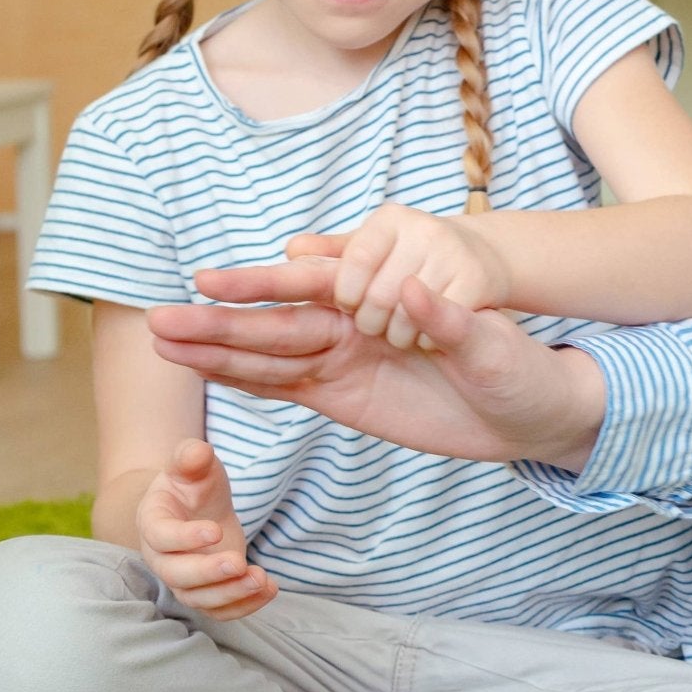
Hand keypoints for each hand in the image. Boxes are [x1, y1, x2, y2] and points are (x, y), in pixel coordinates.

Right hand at [136, 438, 277, 618]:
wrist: (196, 506)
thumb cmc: (192, 484)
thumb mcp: (193, 464)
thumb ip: (191, 457)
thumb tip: (197, 452)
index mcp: (153, 522)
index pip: (161, 537)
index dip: (185, 538)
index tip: (216, 531)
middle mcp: (162, 557)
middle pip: (177, 576)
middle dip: (208, 573)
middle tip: (238, 563)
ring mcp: (184, 579)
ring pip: (199, 599)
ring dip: (230, 594)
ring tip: (261, 579)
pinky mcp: (208, 591)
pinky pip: (220, 610)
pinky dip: (244, 606)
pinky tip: (269, 590)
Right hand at [147, 258, 604, 470]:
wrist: (535, 408)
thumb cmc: (521, 368)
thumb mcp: (493, 346)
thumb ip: (449, 324)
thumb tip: (409, 290)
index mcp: (385, 299)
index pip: (312, 287)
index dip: (260, 285)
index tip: (210, 283)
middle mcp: (355, 325)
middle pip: (274, 321)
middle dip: (216, 323)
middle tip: (156, 322)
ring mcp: (346, 360)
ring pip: (269, 354)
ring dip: (217, 352)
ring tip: (162, 343)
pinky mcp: (346, 397)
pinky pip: (287, 387)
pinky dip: (246, 380)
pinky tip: (205, 375)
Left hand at [287, 204, 512, 350]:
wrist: (483, 255)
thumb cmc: (413, 256)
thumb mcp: (374, 249)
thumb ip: (332, 253)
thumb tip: (291, 250)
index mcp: (391, 220)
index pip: (356, 261)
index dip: (346, 292)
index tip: (348, 306)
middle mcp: (424, 230)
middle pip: (379, 294)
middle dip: (370, 321)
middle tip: (374, 326)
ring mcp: (454, 254)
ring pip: (407, 316)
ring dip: (398, 335)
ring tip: (399, 332)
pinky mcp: (477, 280)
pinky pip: (438, 326)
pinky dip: (427, 340)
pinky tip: (427, 335)